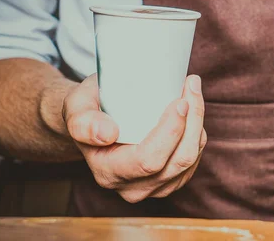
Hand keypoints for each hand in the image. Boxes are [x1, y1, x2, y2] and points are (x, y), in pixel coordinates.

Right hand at [62, 74, 206, 202]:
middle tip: (190, 86)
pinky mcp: (171, 180)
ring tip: (191, 90)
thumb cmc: (88, 110)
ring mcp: (154, 187)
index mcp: (108, 173)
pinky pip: (195, 157)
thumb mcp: (76, 108)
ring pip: (191, 158)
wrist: (95, 121)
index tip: (179, 101)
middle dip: (192, 120)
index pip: (149, 160)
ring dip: (198, 122)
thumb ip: (83, 121)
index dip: (170, 132)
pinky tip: (191, 111)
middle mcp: (132, 187)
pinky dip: (198, 131)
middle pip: (179, 160)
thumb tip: (107, 134)